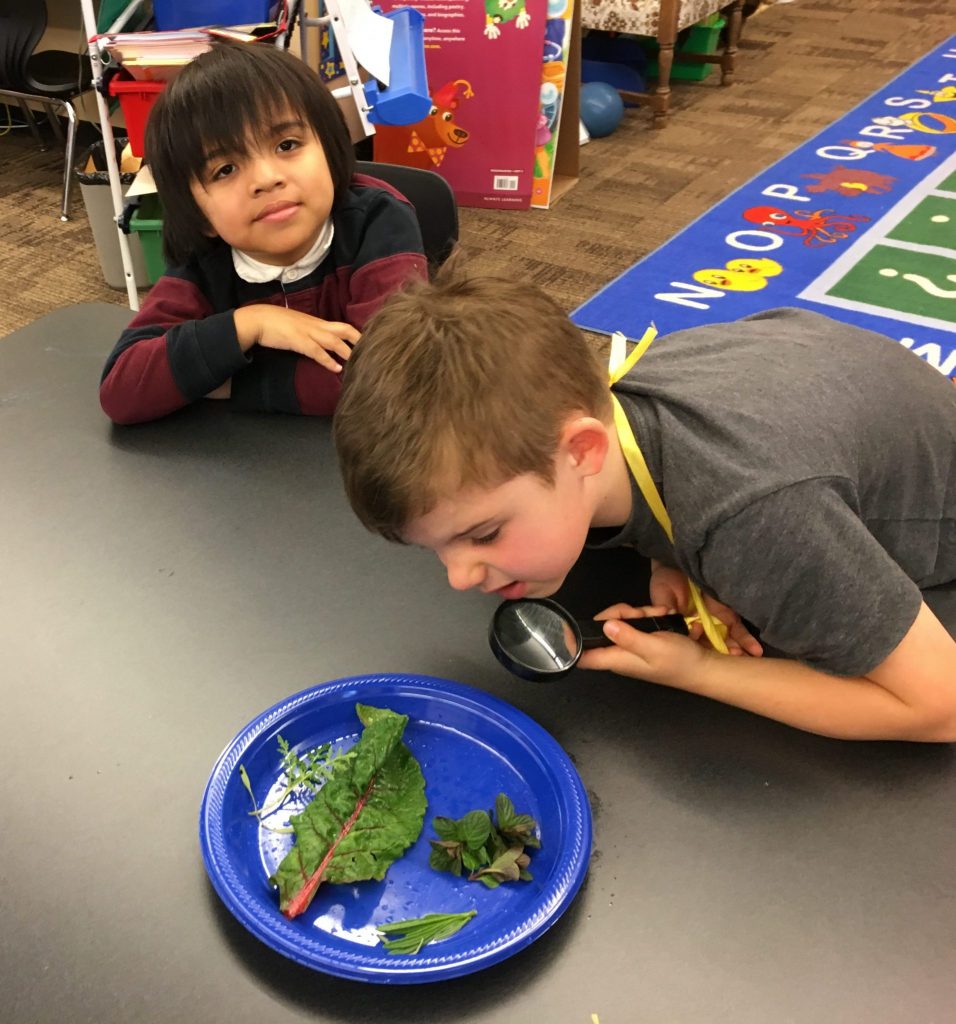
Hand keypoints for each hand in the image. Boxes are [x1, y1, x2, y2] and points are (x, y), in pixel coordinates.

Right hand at [234, 305, 360, 373]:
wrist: (257, 320)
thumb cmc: (275, 323)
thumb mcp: (297, 325)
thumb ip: (310, 331)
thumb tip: (319, 341)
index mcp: (315, 321)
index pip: (341, 325)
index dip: (355, 334)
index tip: (367, 343)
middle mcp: (315, 325)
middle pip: (343, 329)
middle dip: (359, 339)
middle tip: (373, 350)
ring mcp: (307, 332)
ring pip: (333, 340)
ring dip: (347, 352)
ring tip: (358, 363)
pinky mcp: (298, 341)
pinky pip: (317, 351)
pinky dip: (328, 360)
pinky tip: (337, 369)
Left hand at [577, 604, 710, 685]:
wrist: (704, 667)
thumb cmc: (679, 661)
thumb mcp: (654, 647)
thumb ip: (629, 637)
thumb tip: (605, 625)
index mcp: (616, 660)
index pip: (583, 656)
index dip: (577, 640)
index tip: (590, 623)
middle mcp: (619, 654)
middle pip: (603, 628)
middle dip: (621, 614)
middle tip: (640, 613)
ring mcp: (631, 647)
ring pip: (623, 622)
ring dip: (641, 613)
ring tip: (661, 614)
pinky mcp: (642, 641)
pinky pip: (638, 623)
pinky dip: (650, 616)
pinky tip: (664, 615)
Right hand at [649, 564, 762, 656]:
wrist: (679, 564)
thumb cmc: (666, 582)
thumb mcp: (662, 598)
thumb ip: (666, 612)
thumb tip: (674, 624)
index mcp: (682, 630)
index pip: (692, 645)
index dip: (698, 649)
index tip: (702, 650)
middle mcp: (700, 630)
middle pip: (712, 648)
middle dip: (723, 657)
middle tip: (732, 662)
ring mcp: (715, 623)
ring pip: (727, 642)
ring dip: (737, 651)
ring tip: (746, 658)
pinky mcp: (728, 614)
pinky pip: (738, 629)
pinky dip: (746, 640)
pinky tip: (755, 650)